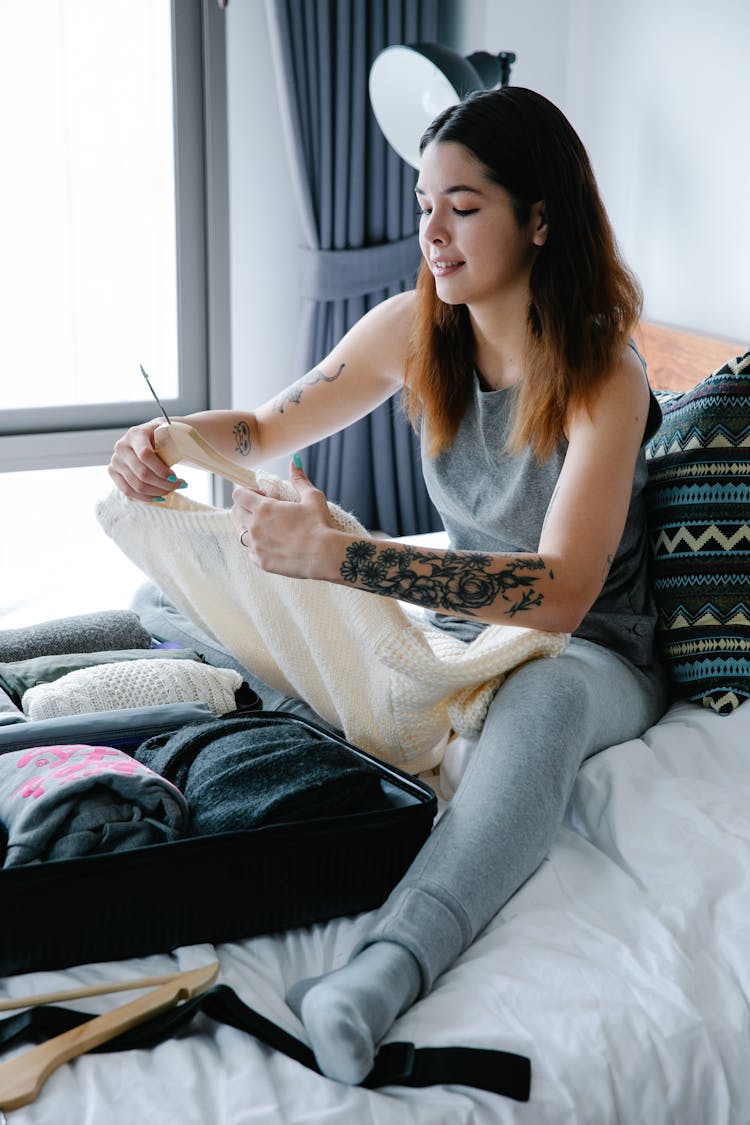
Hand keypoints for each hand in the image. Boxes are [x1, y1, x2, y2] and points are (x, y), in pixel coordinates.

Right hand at [108, 420, 185, 500]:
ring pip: (137, 485)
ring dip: (158, 491)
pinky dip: (146, 497)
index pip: (145, 455)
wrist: (150, 436)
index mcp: (135, 434)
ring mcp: (115, 461)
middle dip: (164, 484)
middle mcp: (121, 447)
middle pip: (142, 474)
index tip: (176, 476)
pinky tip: (159, 497)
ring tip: (172, 490)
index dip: (161, 470)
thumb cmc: (163, 435)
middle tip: (180, 485)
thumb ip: (173, 439)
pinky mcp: (114, 473)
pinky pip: (128, 491)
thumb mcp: (169, 431)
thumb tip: (184, 448)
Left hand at [233, 458, 336, 578]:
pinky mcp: (261, 562)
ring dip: (249, 527)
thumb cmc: (319, 525)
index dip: (246, 492)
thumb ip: (299, 479)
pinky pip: (251, 552)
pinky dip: (258, 547)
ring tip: (268, 528)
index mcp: (263, 508)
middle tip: (264, 510)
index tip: (260, 495)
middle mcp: (255, 526)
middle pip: (236, 512)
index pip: (238, 495)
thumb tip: (295, 461)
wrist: (324, 555)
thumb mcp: (312, 497)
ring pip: (241, 533)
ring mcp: (256, 546)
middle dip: (245, 508)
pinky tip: (272, 545)